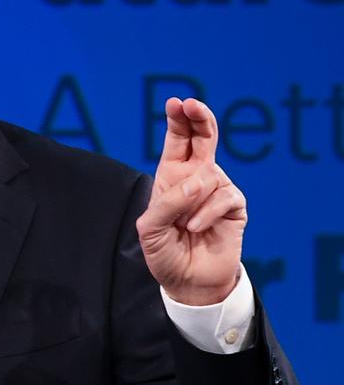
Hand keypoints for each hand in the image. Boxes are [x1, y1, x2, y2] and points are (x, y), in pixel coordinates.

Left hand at [136, 98, 246, 305]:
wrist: (187, 281)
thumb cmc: (164, 252)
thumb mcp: (150, 228)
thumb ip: (168, 202)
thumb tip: (199, 182)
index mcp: (172, 175)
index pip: (178, 139)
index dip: (178, 120)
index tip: (176, 103)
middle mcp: (197, 177)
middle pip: (204, 137)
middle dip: (200, 118)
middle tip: (192, 105)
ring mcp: (218, 190)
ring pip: (209, 175)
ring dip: (191, 201)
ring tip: (184, 225)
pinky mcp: (235, 206)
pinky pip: (223, 197)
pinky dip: (206, 213)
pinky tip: (196, 228)